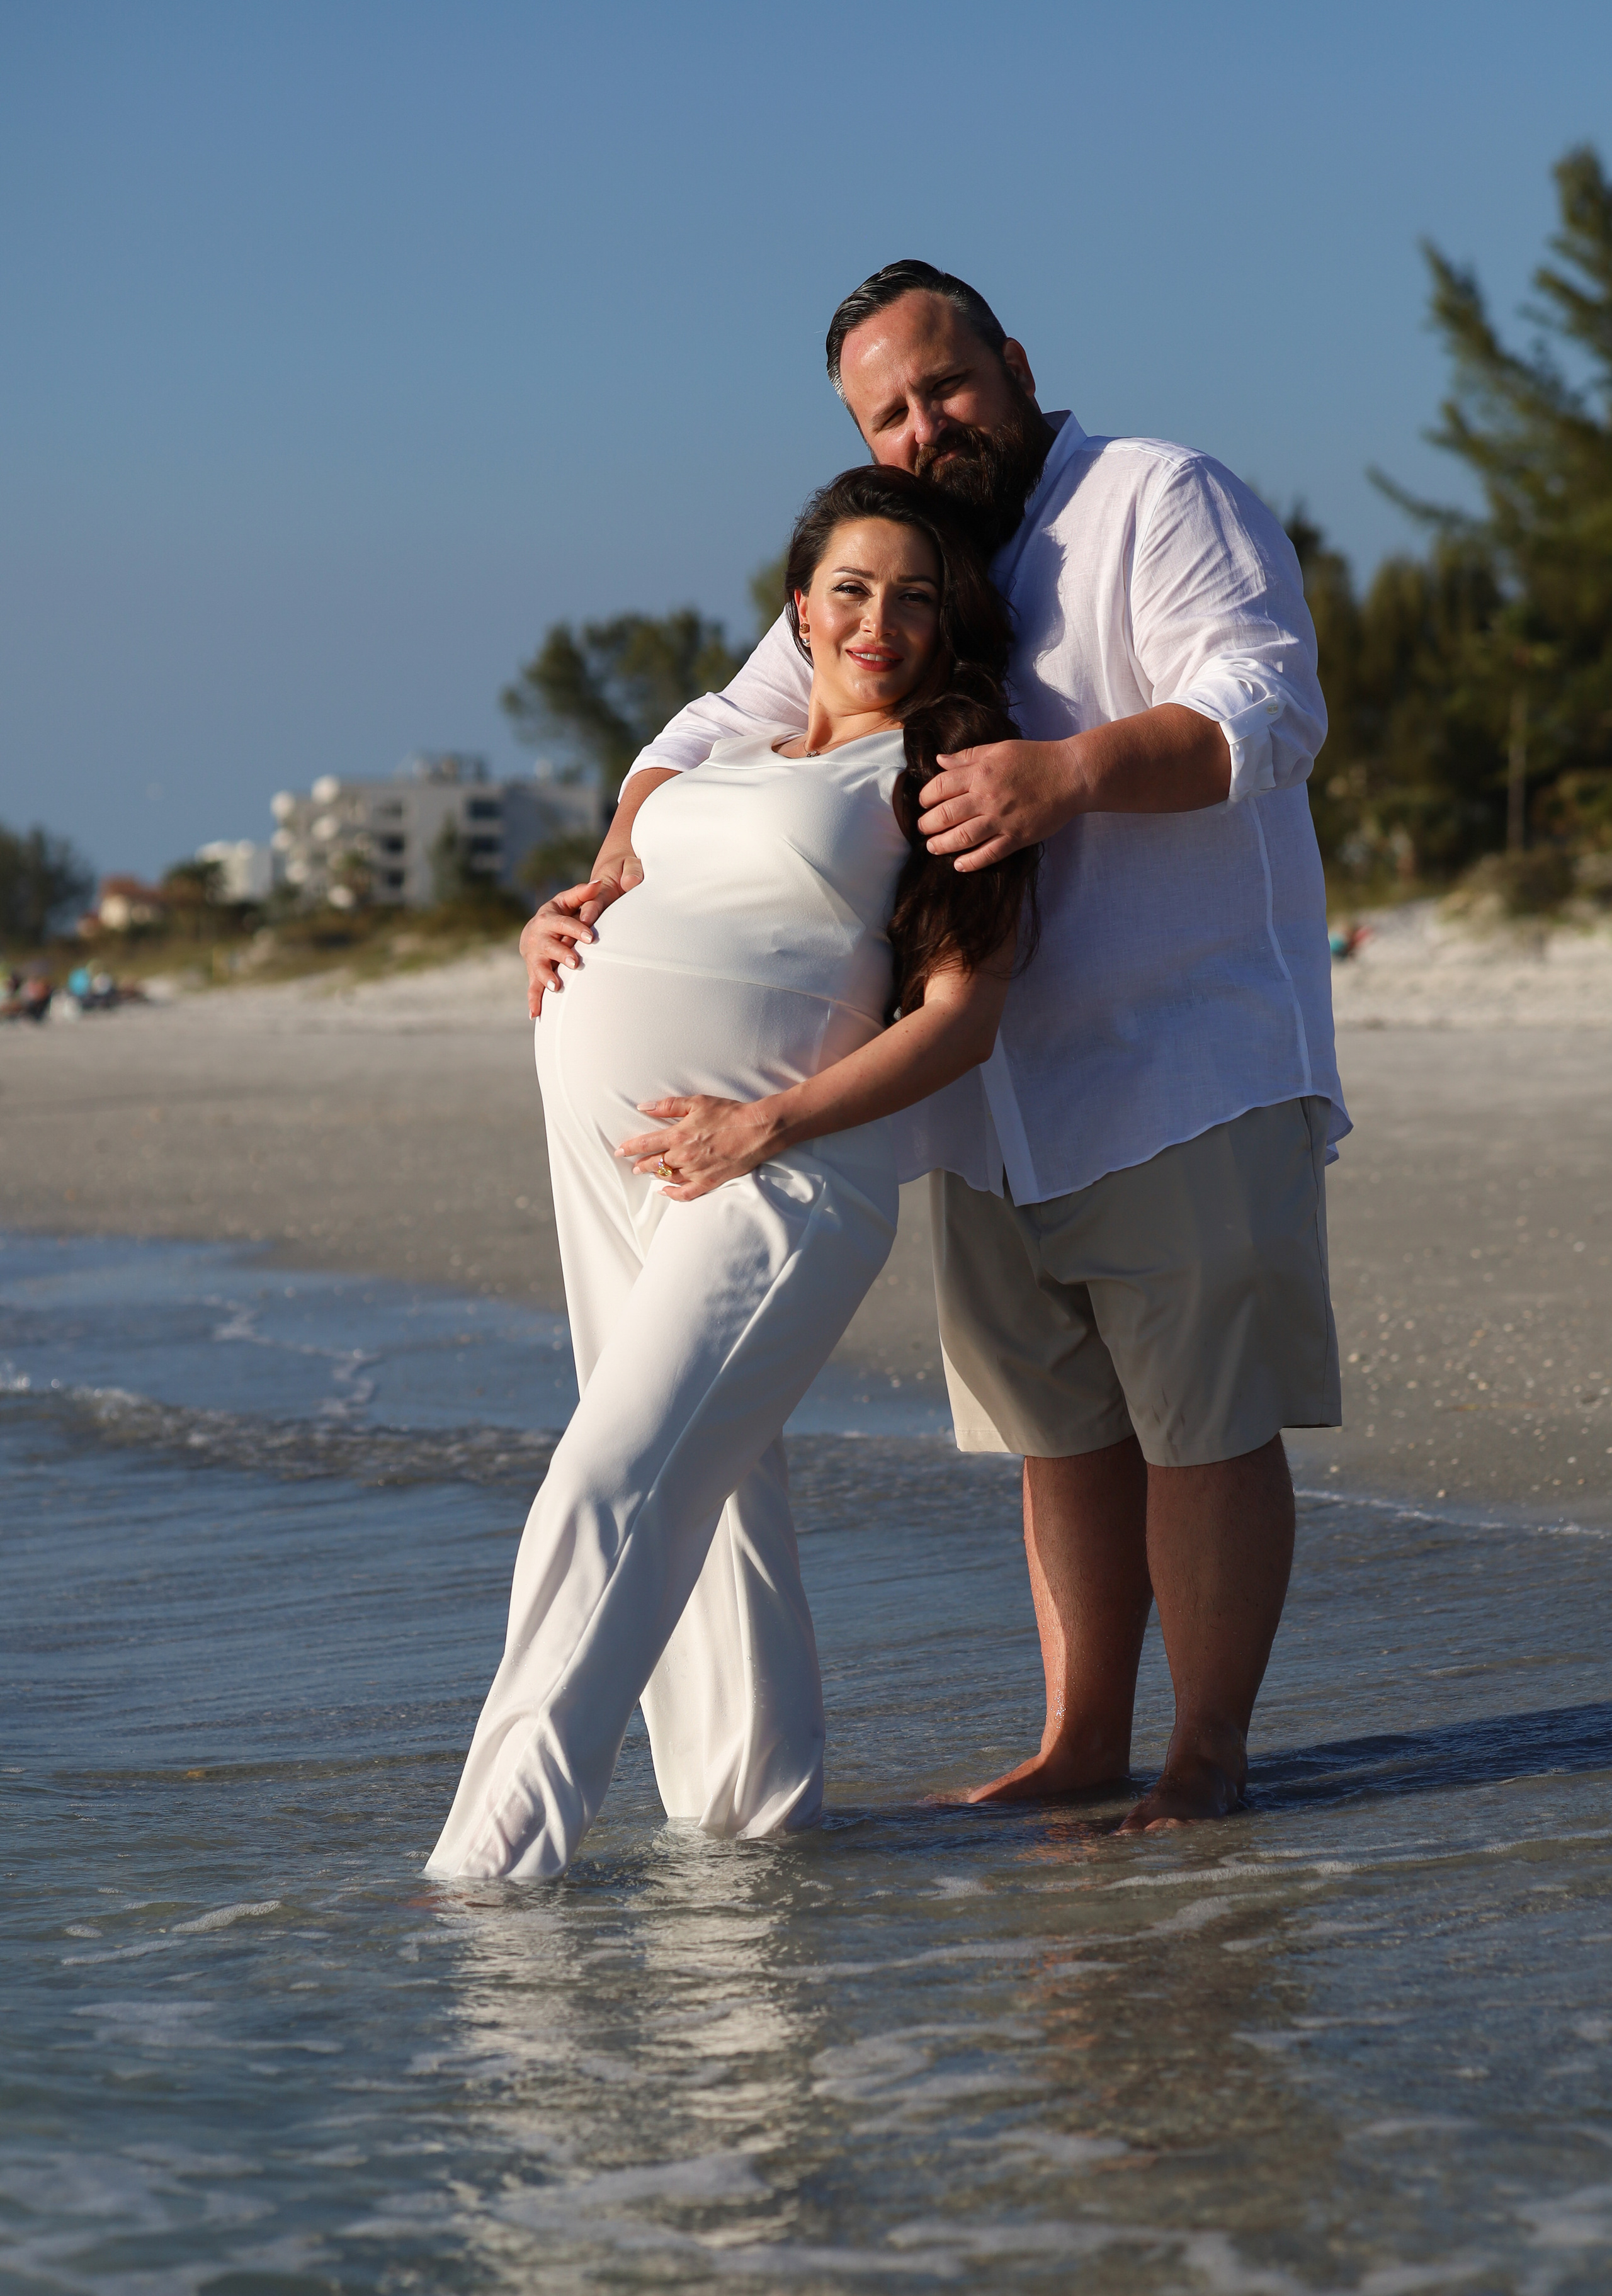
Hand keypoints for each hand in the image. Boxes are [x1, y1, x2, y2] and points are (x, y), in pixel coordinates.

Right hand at [521, 868, 635, 1018]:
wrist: (535, 930)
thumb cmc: (559, 914)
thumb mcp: (567, 901)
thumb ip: (583, 894)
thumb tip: (600, 882)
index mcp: (548, 919)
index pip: (563, 923)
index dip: (576, 930)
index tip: (591, 938)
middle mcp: (538, 938)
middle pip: (549, 946)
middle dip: (561, 954)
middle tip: (575, 963)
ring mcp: (534, 957)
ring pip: (539, 968)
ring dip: (546, 977)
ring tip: (556, 987)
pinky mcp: (533, 972)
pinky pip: (532, 987)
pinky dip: (533, 1001)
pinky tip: (535, 1014)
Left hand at [616, 1094, 782, 1200]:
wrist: (756, 1130)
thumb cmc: (728, 1113)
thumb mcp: (697, 1102)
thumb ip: (667, 1106)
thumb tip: (643, 1107)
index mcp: (678, 1136)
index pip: (645, 1144)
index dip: (629, 1148)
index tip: (619, 1151)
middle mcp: (683, 1156)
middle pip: (653, 1163)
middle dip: (640, 1164)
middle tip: (633, 1165)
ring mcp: (696, 1171)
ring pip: (667, 1177)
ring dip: (655, 1175)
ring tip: (648, 1173)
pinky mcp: (709, 1182)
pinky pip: (686, 1194)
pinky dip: (673, 1194)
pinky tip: (665, 1192)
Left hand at [917, 737, 1080, 869]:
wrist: (1071, 775)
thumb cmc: (1036, 758)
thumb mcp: (999, 749)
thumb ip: (967, 756)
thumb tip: (939, 761)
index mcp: (981, 773)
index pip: (940, 787)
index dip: (925, 797)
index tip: (923, 803)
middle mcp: (987, 798)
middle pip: (945, 815)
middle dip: (927, 824)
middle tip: (922, 828)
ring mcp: (1002, 820)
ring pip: (962, 837)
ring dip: (941, 845)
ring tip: (932, 847)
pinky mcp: (1017, 837)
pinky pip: (988, 854)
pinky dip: (970, 862)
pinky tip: (959, 865)